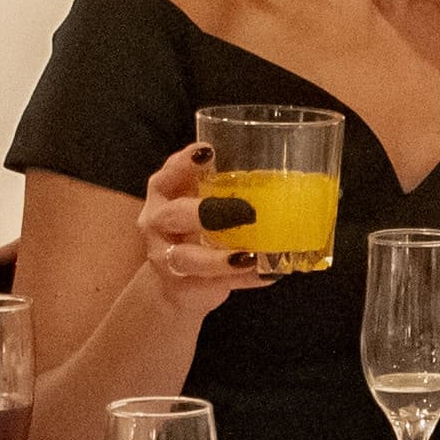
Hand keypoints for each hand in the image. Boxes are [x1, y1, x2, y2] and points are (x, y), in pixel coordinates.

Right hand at [133, 143, 263, 308]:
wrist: (174, 285)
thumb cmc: (194, 231)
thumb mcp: (201, 205)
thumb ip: (225, 190)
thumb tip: (281, 180)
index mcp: (163, 196)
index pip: (166, 175)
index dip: (183, 163)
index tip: (208, 153)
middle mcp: (158, 225)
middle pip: (174, 215)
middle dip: (206, 212)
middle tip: (244, 211)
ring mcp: (167, 258)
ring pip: (188, 258)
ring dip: (220, 259)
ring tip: (250, 256)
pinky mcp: (183, 286)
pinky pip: (214, 283)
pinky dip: (244, 279)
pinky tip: (268, 273)